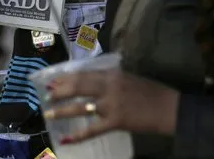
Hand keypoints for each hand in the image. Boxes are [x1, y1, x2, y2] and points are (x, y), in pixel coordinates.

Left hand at [43, 69, 179, 143]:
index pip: (83, 74)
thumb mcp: (128, 78)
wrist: (167, 107)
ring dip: (62, 110)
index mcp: (112, 74)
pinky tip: (65, 139)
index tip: (53, 80)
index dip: (66, 77)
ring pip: (80, 107)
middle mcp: (108, 86)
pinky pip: (92, 129)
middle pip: (78, 87)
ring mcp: (111, 104)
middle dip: (60, 91)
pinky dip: (78, 135)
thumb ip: (110, 78)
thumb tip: (92, 81)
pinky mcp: (115, 121)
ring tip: (49, 113)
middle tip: (47, 95)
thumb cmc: (150, 91)